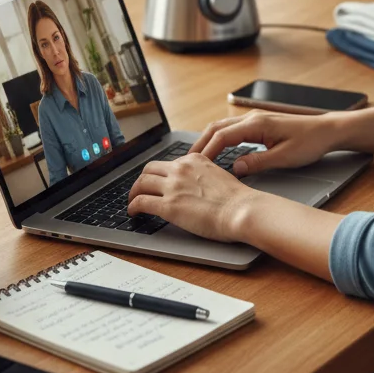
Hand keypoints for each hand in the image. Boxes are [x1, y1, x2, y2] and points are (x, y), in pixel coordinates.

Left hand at [126, 154, 256, 242]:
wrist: (240, 210)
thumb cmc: (236, 199)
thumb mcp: (217, 175)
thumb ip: (202, 175)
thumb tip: (194, 186)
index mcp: (194, 160)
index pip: (168, 163)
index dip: (158, 174)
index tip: (156, 182)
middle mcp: (181, 169)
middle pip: (149, 169)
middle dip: (142, 180)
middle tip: (140, 190)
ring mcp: (173, 186)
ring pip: (141, 184)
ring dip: (133, 193)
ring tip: (133, 202)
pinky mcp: (168, 206)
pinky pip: (141, 202)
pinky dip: (133, 207)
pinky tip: (133, 212)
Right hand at [191, 111, 339, 175]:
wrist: (327, 130)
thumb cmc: (310, 142)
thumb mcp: (284, 157)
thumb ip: (257, 162)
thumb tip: (234, 168)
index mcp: (256, 124)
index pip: (222, 136)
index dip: (206, 151)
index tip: (195, 166)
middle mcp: (252, 118)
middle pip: (216, 128)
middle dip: (200, 144)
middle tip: (187, 162)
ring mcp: (255, 119)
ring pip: (223, 127)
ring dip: (209, 140)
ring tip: (198, 159)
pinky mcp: (259, 124)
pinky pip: (233, 129)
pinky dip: (220, 139)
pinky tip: (218, 152)